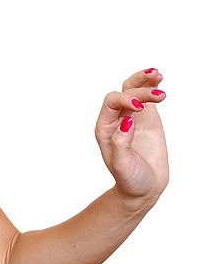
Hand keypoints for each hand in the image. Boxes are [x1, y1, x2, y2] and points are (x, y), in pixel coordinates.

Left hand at [95, 68, 168, 200]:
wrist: (143, 189)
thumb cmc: (129, 179)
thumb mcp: (122, 165)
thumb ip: (120, 143)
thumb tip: (126, 122)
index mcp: (104, 128)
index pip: (111, 103)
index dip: (124, 101)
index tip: (140, 109)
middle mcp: (116, 120)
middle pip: (124, 94)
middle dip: (139, 91)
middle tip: (159, 96)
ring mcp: (132, 118)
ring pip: (133, 91)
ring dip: (144, 81)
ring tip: (157, 74)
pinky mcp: (148, 119)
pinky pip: (147, 99)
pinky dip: (151, 87)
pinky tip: (159, 79)